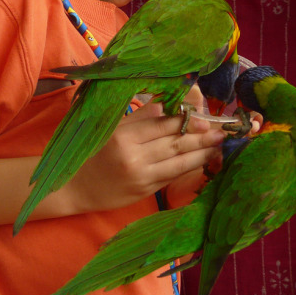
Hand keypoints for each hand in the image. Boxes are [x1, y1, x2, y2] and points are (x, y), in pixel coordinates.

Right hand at [66, 100, 225, 213]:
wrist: (75, 187)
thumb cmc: (93, 152)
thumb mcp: (111, 129)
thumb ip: (139, 117)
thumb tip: (166, 103)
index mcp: (123, 135)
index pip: (162, 125)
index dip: (185, 120)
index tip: (204, 117)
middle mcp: (133, 156)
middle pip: (174, 142)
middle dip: (200, 136)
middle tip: (220, 130)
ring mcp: (140, 175)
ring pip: (178, 161)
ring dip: (201, 153)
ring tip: (218, 144)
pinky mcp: (144, 191)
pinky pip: (171, 176)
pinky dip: (189, 168)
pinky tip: (202, 161)